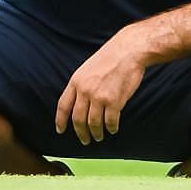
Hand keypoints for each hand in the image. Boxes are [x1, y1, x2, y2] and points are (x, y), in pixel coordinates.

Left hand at [55, 28, 146, 144]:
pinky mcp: (114, 101)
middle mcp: (85, 90)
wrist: (130, 50)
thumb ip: (82, 84)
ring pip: (93, 123)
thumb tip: (79, 102)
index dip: (60, 120)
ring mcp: (99, 96)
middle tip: (85, 140)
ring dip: (96, 133)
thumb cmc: (112, 56)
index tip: (60, 130)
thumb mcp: (89, 67)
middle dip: (80, 133)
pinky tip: (113, 129)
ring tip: (98, 137)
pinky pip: (110, 121)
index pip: (63, 106)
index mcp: (76, 81)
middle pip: (78, 119)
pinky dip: (111, 128)